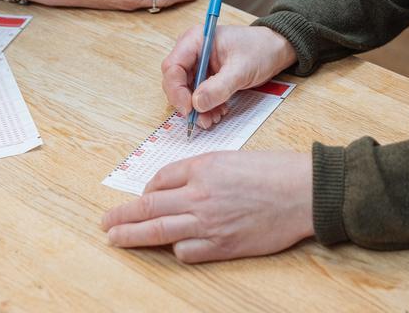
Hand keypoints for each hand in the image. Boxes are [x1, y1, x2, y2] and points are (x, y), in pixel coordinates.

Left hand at [101, 150, 312, 261]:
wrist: (302, 192)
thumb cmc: (273, 171)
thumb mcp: (231, 157)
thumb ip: (201, 171)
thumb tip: (174, 186)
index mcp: (203, 168)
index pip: (160, 180)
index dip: (146, 190)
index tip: (139, 197)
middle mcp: (200, 195)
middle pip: (149, 207)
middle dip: (122, 217)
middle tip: (106, 223)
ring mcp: (209, 223)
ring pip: (159, 231)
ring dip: (134, 236)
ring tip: (117, 239)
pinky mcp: (222, 245)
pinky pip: (186, 251)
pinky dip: (176, 249)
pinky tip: (172, 247)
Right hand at [162, 25, 296, 129]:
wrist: (276, 50)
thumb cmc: (260, 49)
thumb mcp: (241, 69)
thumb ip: (219, 87)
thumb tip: (197, 104)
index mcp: (196, 40)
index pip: (173, 67)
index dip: (176, 90)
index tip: (188, 108)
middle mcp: (192, 52)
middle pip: (175, 81)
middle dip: (187, 103)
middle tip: (201, 119)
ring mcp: (199, 65)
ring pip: (187, 92)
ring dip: (198, 108)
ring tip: (214, 118)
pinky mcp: (206, 77)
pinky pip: (199, 95)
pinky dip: (206, 107)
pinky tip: (219, 112)